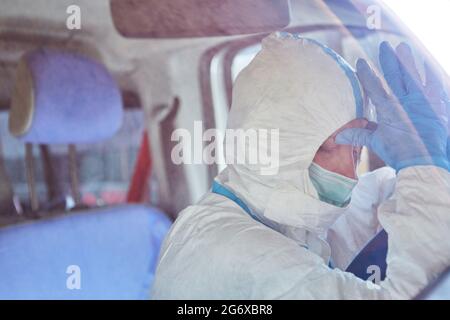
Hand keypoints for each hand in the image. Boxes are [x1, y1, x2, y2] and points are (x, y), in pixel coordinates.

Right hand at [336, 42, 448, 171]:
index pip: (374, 86)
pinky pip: (434, 86)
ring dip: (408, 61)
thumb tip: (337, 136)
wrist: (424, 163)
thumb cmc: (398, 153)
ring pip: (414, 76)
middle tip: (385, 45)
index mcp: (388, 108)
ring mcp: (422, 102)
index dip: (366, 73)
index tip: (360, 61)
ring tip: (404, 47)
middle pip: (395, 75)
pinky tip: (427, 65)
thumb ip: (358, 135)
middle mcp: (405, 101)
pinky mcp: (437, 107)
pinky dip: (430, 76)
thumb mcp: (376, 143)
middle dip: (389, 60)